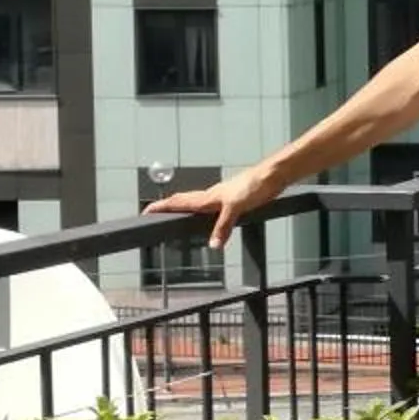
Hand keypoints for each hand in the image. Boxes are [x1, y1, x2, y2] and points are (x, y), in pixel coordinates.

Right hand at [143, 165, 282, 248]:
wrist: (273, 175)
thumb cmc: (255, 185)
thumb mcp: (237, 207)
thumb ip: (224, 226)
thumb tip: (213, 245)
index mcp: (208, 197)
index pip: (178, 202)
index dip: (161, 207)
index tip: (145, 212)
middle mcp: (211, 196)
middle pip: (183, 200)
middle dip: (167, 206)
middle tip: (153, 212)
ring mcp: (222, 196)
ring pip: (196, 201)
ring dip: (183, 206)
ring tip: (174, 212)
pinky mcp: (233, 198)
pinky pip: (211, 205)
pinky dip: (203, 209)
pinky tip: (208, 213)